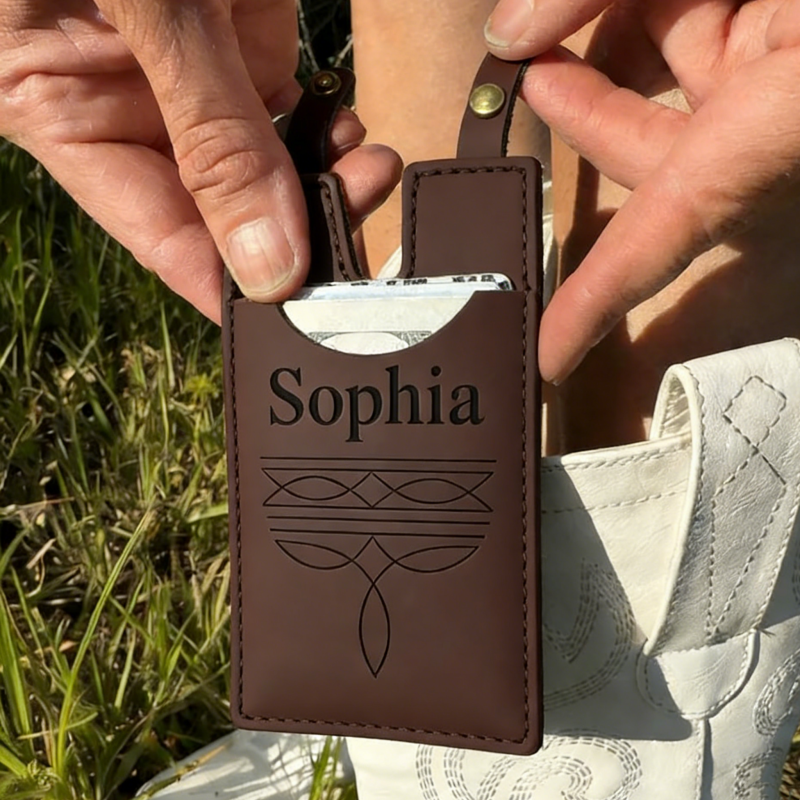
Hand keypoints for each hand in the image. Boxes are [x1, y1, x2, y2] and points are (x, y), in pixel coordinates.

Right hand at [0, 1, 400, 320]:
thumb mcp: (143, 7)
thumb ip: (210, 137)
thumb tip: (267, 268)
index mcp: (62, 113)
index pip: (161, 242)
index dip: (232, 294)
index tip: (304, 327)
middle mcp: (131, 112)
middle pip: (224, 217)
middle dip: (297, 236)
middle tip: (361, 231)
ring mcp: (192, 83)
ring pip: (269, 175)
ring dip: (324, 187)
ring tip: (371, 170)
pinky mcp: (242, 47)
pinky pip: (295, 121)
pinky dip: (332, 139)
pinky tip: (360, 139)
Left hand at [485, 0, 799, 383]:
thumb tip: (510, 36)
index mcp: (780, 129)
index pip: (669, 233)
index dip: (600, 302)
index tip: (547, 360)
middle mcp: (787, 127)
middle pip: (658, 151)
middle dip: (589, 110)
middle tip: (531, 74)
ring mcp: (789, 93)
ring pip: (686, 86)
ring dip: (628, 34)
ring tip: (565, 10)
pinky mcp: (789, 60)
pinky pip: (720, 45)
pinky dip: (673, 9)